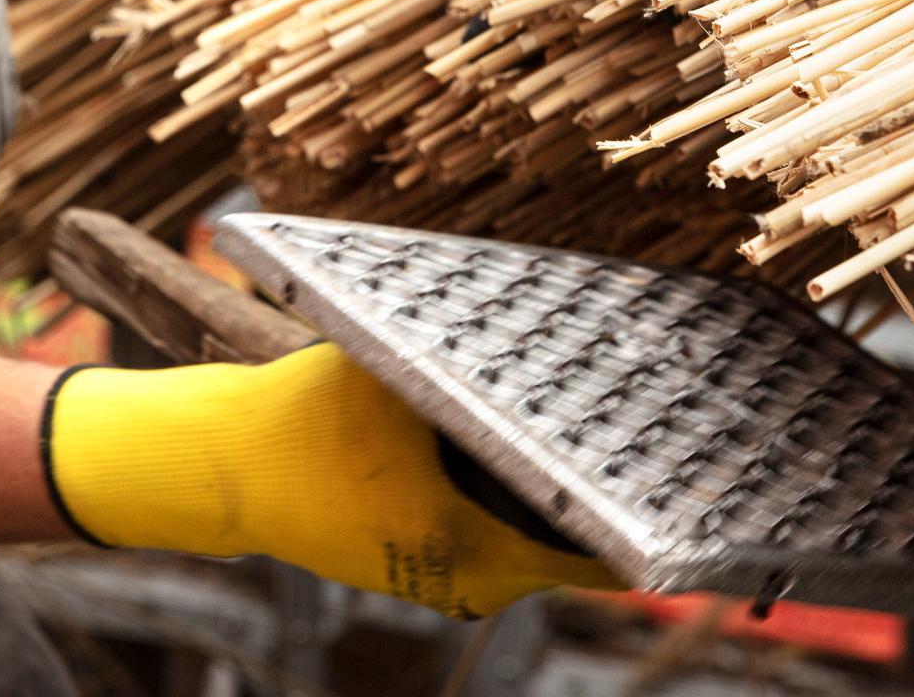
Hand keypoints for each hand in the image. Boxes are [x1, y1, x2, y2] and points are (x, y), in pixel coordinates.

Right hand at [41, 343, 614, 618]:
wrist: (224, 463)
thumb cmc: (303, 417)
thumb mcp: (395, 374)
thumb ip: (471, 369)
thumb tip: (555, 332)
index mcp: (470, 546)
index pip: (593, 551)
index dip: (645, 508)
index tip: (690, 469)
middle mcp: (468, 580)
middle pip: (577, 547)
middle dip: (615, 493)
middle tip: (666, 433)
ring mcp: (449, 578)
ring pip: (540, 541)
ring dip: (571, 497)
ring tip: (619, 431)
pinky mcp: (430, 561)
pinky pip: (504, 534)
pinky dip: (528, 500)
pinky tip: (544, 444)